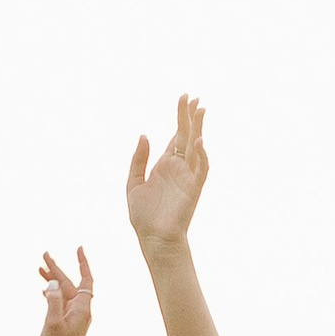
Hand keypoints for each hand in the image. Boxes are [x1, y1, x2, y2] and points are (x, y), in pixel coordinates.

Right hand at [37, 246, 93, 335]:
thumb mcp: (52, 323)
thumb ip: (53, 300)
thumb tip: (54, 283)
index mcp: (82, 309)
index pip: (86, 280)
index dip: (83, 263)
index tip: (79, 248)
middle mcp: (80, 311)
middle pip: (71, 284)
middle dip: (58, 269)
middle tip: (44, 255)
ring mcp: (74, 317)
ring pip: (64, 292)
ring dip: (53, 280)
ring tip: (39, 268)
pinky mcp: (67, 323)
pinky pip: (61, 302)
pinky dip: (52, 293)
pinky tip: (43, 289)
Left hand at [126, 96, 208, 249]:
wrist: (152, 238)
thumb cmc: (143, 216)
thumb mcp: (133, 183)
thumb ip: (138, 159)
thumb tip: (144, 135)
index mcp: (164, 165)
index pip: (176, 136)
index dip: (181, 117)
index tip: (184, 98)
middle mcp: (178, 168)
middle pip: (186, 136)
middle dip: (190, 117)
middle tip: (194, 97)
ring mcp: (187, 177)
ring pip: (195, 147)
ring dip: (199, 129)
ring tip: (200, 110)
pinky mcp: (193, 189)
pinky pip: (200, 169)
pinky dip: (201, 154)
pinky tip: (198, 140)